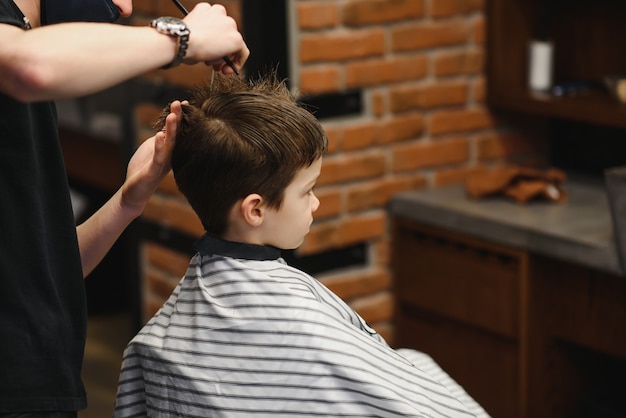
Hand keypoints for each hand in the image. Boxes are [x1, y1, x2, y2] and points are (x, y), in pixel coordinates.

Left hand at [120, 100, 185, 214]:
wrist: (134, 193)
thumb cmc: (143, 170)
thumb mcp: (152, 149)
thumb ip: (160, 138)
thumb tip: (166, 125)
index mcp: (169, 150)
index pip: (177, 131)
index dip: (180, 117)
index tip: (183, 102)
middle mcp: (169, 156)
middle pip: (176, 135)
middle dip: (178, 119)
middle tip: (179, 103)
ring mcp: (162, 164)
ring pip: (169, 145)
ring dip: (172, 130)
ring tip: (173, 115)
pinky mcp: (152, 172)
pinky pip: (158, 158)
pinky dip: (159, 146)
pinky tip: (159, 135)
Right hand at [182, 3, 249, 73]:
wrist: (182, 41)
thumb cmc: (181, 40)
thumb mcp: (192, 34)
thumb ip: (204, 36)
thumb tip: (209, 50)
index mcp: (206, 9)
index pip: (216, 24)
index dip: (213, 40)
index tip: (208, 50)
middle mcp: (220, 12)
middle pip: (226, 33)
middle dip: (220, 49)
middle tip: (212, 63)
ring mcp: (230, 25)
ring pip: (233, 43)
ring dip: (226, 57)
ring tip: (215, 67)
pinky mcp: (236, 38)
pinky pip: (243, 52)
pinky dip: (237, 62)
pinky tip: (227, 69)